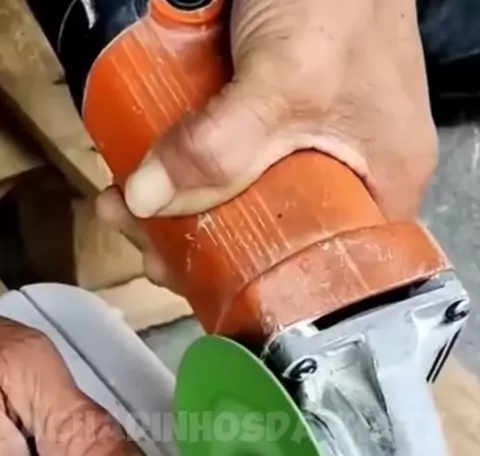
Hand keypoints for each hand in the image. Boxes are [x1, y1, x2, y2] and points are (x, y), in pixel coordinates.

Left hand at [97, 0, 437, 286]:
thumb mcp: (288, 75)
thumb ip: (224, 144)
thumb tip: (149, 202)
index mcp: (381, 187)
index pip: (318, 267)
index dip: (254, 282)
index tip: (193, 279)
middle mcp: (348, 177)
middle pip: (268, 237)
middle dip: (200, 243)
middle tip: (144, 242)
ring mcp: (309, 146)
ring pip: (240, 200)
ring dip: (179, 207)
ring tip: (126, 205)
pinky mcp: (274, 119)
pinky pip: (228, 160)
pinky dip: (184, 168)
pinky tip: (145, 168)